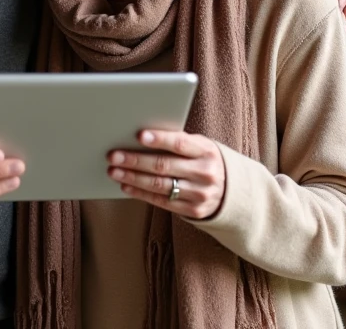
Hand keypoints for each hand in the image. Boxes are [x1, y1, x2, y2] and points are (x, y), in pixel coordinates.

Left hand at [107, 130, 224, 219]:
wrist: (232, 192)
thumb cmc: (205, 161)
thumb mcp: (201, 147)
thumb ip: (179, 142)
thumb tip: (141, 136)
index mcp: (207, 151)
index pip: (180, 143)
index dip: (160, 139)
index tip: (139, 135)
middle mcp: (205, 173)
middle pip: (164, 166)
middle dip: (135, 160)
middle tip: (114, 156)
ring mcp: (200, 194)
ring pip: (159, 185)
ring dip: (133, 178)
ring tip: (114, 171)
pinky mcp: (193, 211)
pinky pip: (162, 201)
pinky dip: (141, 193)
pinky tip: (126, 186)